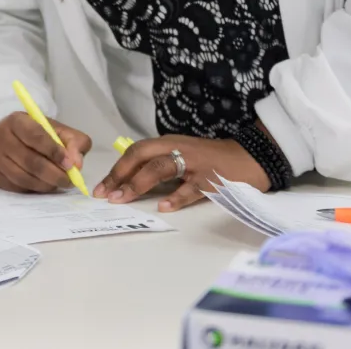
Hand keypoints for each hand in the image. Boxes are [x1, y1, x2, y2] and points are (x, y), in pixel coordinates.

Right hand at [0, 112, 91, 192]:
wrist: (12, 137)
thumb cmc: (38, 133)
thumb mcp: (58, 130)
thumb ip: (73, 142)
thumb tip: (76, 164)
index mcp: (17, 121)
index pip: (35, 136)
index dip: (54, 151)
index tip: (69, 164)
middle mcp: (1, 137)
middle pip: (29, 160)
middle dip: (54, 174)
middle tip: (69, 180)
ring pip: (23, 177)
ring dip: (45, 184)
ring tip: (58, 183)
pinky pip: (17, 187)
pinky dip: (34, 189)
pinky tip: (44, 184)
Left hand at [95, 135, 270, 212]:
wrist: (250, 157)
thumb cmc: (211, 159)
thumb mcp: (182, 154)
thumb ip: (159, 164)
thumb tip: (129, 182)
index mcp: (169, 142)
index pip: (136, 152)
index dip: (117, 168)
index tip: (101, 187)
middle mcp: (178, 149)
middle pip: (142, 156)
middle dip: (120, 174)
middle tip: (105, 194)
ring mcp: (195, 164)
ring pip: (161, 168)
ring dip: (138, 184)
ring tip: (122, 199)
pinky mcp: (211, 179)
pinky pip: (190, 189)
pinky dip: (176, 197)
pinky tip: (163, 207)